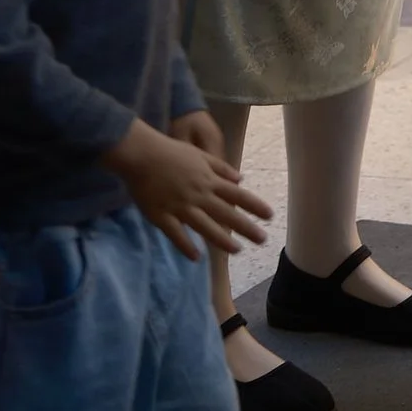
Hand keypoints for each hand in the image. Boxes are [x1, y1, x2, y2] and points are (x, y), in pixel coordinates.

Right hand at [103, 117, 272, 260]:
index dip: (255, 206)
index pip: (238, 195)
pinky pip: (176, 234)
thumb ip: (220, 168)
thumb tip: (240, 179)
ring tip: (237, 251)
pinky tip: (196, 257)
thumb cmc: (171, 152)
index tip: (270, 216)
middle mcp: (199, 195)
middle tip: (263, 240)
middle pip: (227, 213)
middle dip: (246, 227)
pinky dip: (186, 246)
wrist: (141, 155)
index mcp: (209, 181)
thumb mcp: (201, 156)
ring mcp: (181, 207)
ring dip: (222, 240)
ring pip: (205, 227)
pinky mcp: (162, 216)